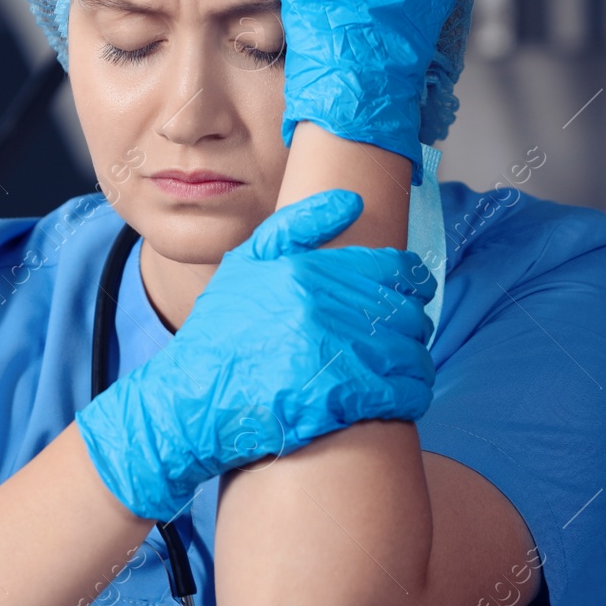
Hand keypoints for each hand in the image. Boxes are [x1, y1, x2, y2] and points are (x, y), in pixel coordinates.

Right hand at [74, 189, 436, 521]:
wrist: (190, 403)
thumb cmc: (217, 334)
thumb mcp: (243, 266)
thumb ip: (295, 227)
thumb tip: (351, 200)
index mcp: (306, 275)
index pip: (391, 268)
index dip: (411, 278)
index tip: (412, 289)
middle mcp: (322, 313)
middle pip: (405, 312)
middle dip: (412, 322)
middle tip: (405, 332)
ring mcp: (331, 359)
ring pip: (410, 353)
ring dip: (415, 359)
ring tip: (403, 365)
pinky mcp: (339, 404)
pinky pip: (403, 393)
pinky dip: (412, 392)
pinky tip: (400, 393)